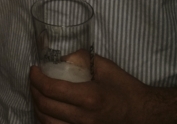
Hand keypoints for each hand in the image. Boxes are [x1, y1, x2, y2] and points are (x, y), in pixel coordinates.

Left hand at [29, 54, 149, 123]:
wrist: (143, 114)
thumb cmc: (125, 88)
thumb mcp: (104, 66)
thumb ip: (80, 58)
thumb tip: (60, 59)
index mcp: (89, 97)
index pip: (52, 89)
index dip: (36, 78)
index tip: (33, 69)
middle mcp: (84, 118)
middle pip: (45, 107)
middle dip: (34, 90)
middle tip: (34, 79)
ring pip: (47, 123)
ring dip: (37, 107)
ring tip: (38, 94)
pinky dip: (46, 121)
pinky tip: (47, 112)